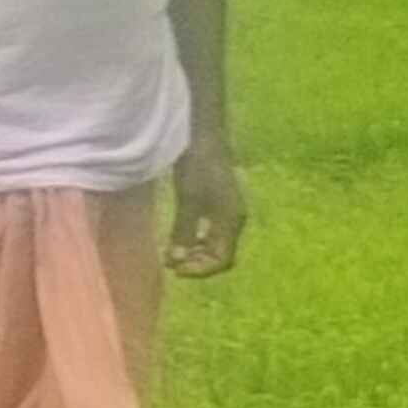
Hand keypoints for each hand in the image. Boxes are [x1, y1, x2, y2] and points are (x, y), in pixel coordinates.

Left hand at [168, 137, 248, 276]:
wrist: (205, 136)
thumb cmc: (198, 166)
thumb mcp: (188, 201)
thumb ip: (183, 231)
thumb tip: (176, 261)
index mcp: (232, 221)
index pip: (222, 260)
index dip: (200, 270)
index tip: (176, 269)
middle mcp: (235, 220)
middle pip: (221, 255)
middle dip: (197, 264)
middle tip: (172, 264)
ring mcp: (229, 212)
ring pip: (217, 244)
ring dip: (196, 253)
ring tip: (173, 253)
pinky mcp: (221, 204)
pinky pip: (213, 232)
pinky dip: (197, 240)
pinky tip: (180, 237)